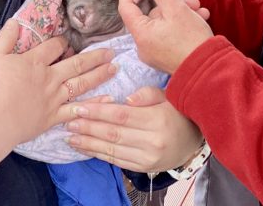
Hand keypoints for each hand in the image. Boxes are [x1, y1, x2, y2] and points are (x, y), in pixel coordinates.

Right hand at [0, 19, 116, 163]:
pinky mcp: (53, 117)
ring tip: (114, 68)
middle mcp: (50, 78)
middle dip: (95, 57)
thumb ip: (6, 37)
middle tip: (111, 52)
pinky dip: (92, 105)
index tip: (68, 41)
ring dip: (99, 75)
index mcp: (35, 62)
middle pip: (76, 64)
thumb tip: (16, 22)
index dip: (63, 42)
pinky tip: (106, 100)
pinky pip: (77, 110)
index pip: (54, 47)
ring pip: (81, 84)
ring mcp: (54, 98)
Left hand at [66, 86, 202, 172]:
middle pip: (113, 134)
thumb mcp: (167, 96)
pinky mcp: (143, 168)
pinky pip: (117, 160)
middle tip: (69, 121)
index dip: (98, 112)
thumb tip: (127, 99)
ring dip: (89, 143)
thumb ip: (147, 94)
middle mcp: (152, 142)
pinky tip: (85, 148)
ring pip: (112, 150)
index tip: (80, 106)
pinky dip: (99, 154)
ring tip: (70, 136)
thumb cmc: (177, 112)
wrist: (193, 142)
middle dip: (88, 127)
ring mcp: (147, 158)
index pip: (121, 116)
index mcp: (157, 120)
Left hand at [122, 0, 213, 74]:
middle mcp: (143, 45)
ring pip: (162, 22)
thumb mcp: (176, 8)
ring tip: (199, 10)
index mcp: (141, 34)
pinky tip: (199, 19)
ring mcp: (154, 52)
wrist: (211, 70)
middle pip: (150, 14)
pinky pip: (167, 33)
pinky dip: (181, 24)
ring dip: (180, 12)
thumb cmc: (193, 41)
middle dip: (170, 2)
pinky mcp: (165, 56)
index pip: (126, 7)